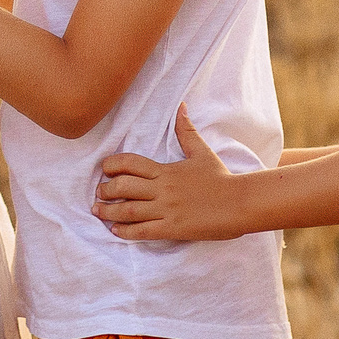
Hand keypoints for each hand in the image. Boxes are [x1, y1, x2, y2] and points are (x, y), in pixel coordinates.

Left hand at [92, 105, 250, 241]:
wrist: (240, 202)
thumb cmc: (220, 177)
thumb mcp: (201, 152)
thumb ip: (186, 131)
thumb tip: (181, 107)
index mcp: (166, 170)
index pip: (130, 163)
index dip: (112, 165)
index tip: (104, 169)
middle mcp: (163, 188)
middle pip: (124, 187)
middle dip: (106, 190)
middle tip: (98, 193)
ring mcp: (167, 209)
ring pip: (129, 210)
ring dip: (109, 211)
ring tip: (98, 211)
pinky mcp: (174, 228)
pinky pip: (144, 230)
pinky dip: (126, 231)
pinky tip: (116, 231)